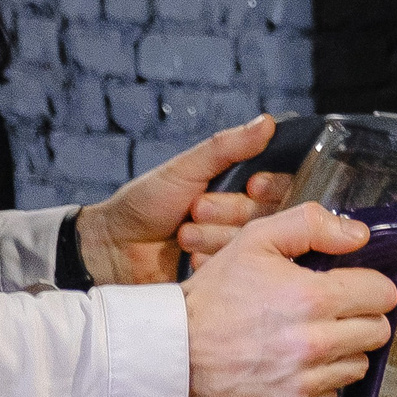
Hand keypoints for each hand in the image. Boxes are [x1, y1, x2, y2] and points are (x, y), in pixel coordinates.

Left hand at [75, 114, 277, 284]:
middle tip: (197, 209)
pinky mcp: (226, 274)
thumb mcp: (185, 168)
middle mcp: (245, 217)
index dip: (272, 187)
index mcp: (240, 188)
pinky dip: (213, 260)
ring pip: (252, 242)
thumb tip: (266, 122)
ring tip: (185, 234)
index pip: (282, 186)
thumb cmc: (146, 203)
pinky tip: (191, 257)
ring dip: (216, 236)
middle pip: (269, 215)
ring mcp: (236, 247)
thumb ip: (226, 148)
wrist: (114, 249)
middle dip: (233, 211)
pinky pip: (238, 269)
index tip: (253, 185)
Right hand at [181, 202, 396, 396]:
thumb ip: (310, 225)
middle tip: (329, 316)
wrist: (171, 352)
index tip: (353, 289)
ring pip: (356, 366)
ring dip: (340, 354)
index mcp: (312, 298)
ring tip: (305, 342)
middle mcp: (313, 344)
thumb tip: (359, 234)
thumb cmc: (213, 296)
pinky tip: (290, 370)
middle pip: (376, 333)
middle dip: (360, 320)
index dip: (369, 288)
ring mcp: (303, 383)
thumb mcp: (254, 240)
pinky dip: (316, 386)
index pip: (382, 295)